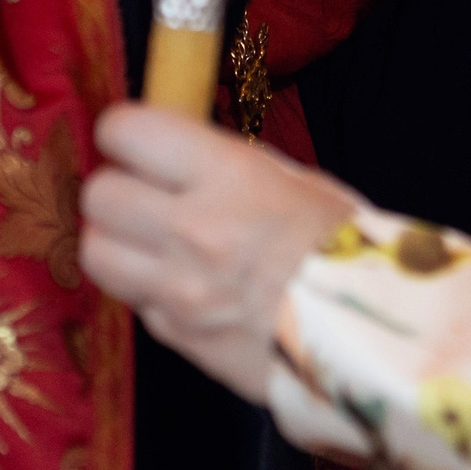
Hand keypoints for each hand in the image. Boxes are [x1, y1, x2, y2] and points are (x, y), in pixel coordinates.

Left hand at [79, 103, 357, 401]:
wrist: (375, 338)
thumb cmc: (344, 247)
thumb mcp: (293, 180)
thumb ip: (223, 164)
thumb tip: (171, 151)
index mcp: (227, 176)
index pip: (126, 131)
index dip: (124, 132)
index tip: (134, 139)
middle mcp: (192, 230)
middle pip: (99, 194)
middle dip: (116, 186)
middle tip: (141, 191)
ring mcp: (179, 290)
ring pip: (95, 252)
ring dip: (114, 240)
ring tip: (147, 240)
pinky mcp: (177, 336)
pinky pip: (133, 301)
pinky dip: (145, 288)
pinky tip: (179, 283)